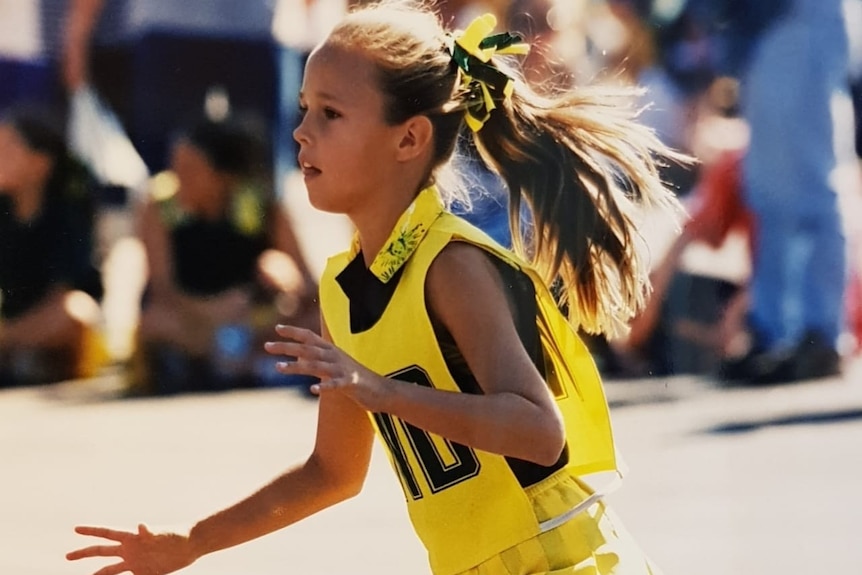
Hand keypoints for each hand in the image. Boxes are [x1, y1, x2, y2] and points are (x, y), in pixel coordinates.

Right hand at [66, 524, 196, 574]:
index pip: (107, 534)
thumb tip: (141, 525)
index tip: (75, 528)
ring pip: (110, 569)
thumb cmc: (178, 535)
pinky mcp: (144, 572)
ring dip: (98, 574)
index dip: (91, 531)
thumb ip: (150, 532)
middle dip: (84, 553)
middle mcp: (130, 550)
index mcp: (132, 538)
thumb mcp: (163, 534)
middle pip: (102, 552)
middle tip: (67, 556)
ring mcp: (135, 562)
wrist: (190, 546)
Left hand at [264, 324, 391, 410]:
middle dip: (287, 347)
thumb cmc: (355, 378)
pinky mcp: (351, 383)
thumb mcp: (335, 365)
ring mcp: (343, 369)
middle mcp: (335, 356)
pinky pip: (336, 384)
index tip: (276, 328)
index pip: (310, 337)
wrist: (381, 390)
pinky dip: (325, 386)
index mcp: (331, 351)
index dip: (294, 332)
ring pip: (317, 365)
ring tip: (279, 368)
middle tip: (267, 346)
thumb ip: (317, 359)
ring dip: (297, 366)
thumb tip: (297, 354)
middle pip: (308, 349)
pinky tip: (313, 389)